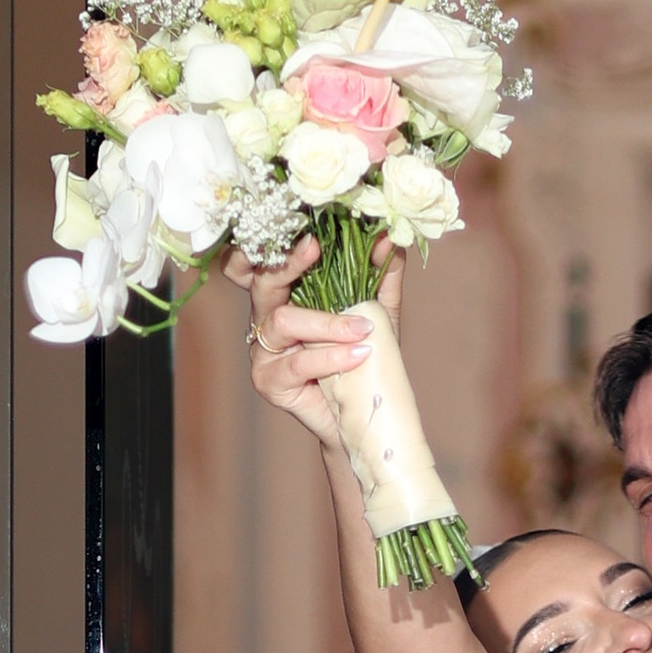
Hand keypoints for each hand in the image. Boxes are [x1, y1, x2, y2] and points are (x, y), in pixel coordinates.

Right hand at [225, 231, 398, 444]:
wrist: (360, 417)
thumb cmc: (363, 364)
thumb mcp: (377, 315)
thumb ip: (381, 278)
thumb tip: (390, 239)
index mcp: (286, 297)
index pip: (271, 261)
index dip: (283, 247)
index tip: (313, 235)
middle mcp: (267, 318)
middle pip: (261, 282)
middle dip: (288, 264)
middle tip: (316, 249)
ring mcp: (263, 350)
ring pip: (282, 321)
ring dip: (327, 323)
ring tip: (363, 329)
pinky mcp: (268, 380)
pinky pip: (297, 362)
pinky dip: (330, 357)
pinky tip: (358, 355)